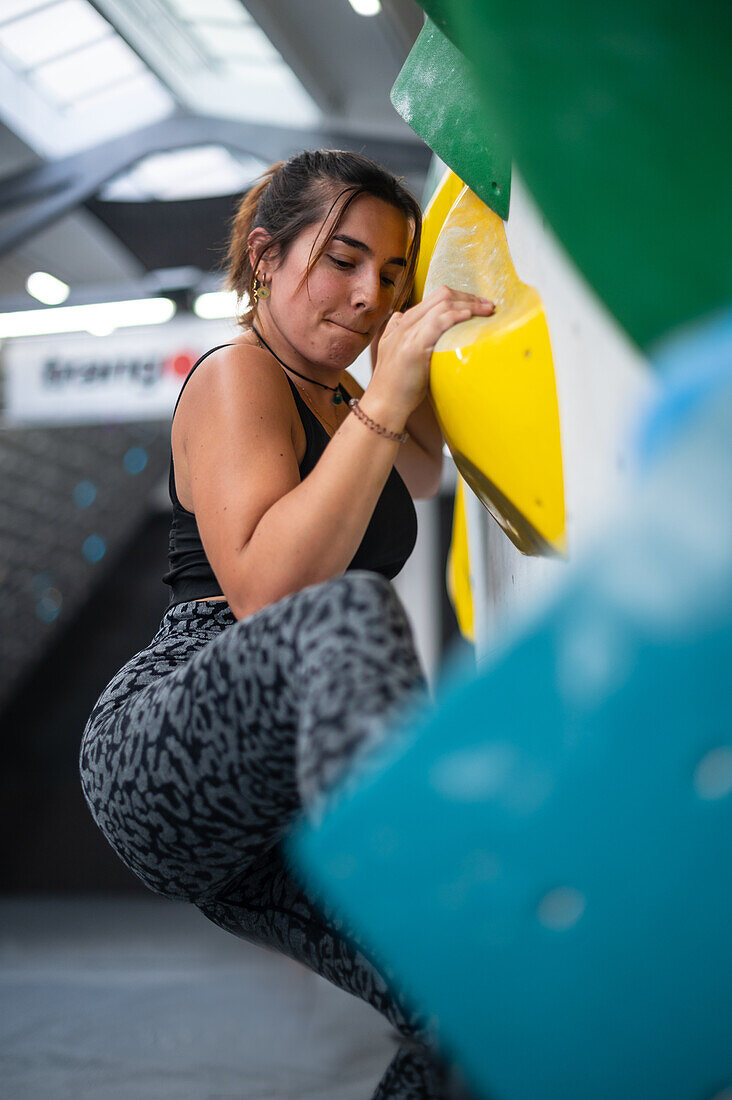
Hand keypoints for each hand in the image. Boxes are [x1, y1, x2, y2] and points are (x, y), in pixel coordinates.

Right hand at [370, 286, 495, 416]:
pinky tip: (469, 317)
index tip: (479, 306)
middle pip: (442, 295)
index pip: (436, 298)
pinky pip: (438, 322)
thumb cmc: (396, 385)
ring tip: (487, 310)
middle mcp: (405, 323)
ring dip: (470, 304)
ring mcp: (408, 333)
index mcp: (403, 323)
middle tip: (489, 306)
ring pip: (443, 304)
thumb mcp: (396, 352)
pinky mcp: (413, 347)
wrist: (383, 404)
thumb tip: (407, 322)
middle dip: (469, 297)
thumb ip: (402, 334)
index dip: (461, 297)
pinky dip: (456, 315)